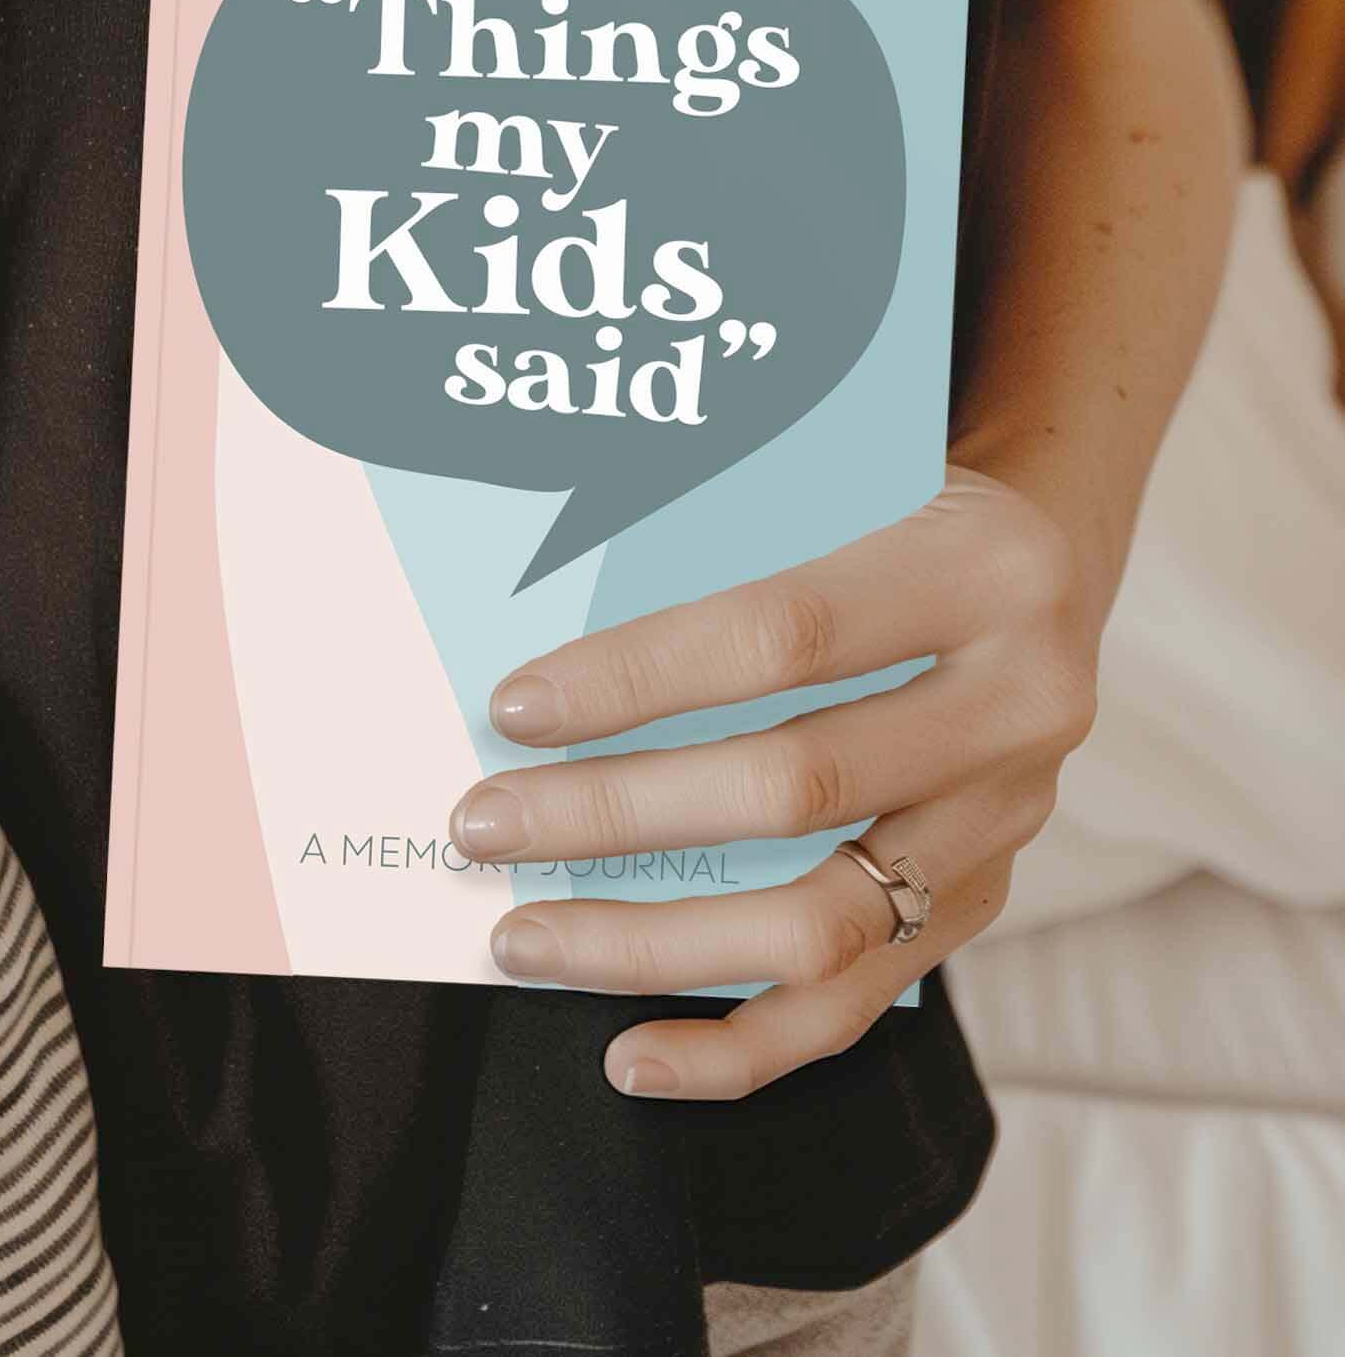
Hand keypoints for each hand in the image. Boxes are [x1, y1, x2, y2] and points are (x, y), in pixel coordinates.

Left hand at [449, 466, 1102, 1098]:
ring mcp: (1009, 820)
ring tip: (525, 940)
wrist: (1040, 561)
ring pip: (826, 923)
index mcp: (981, 570)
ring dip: (656, 943)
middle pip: (798, 787)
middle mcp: (1021, 705)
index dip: (643, 675)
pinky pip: (858, 1001)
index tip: (515, 708)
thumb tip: (540, 615)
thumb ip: (718, 530)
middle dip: (617, 814)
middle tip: (484, 826)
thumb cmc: (891, 500)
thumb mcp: (838, 471)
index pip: (786, 634)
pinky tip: (635, 1052)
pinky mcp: (983, 900)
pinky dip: (743, 1042)